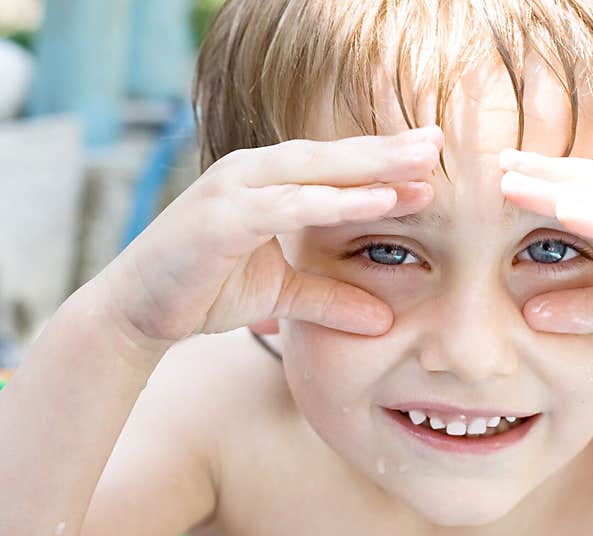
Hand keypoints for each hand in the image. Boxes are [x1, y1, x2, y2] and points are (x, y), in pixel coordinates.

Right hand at [97, 126, 442, 347]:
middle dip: (387, 150)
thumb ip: (331, 299)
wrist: (138, 312)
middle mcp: (251, 173)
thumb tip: (384, 320)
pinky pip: (284, 205)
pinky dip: (329, 202)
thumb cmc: (207, 289)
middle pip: (331, 156)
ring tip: (420, 166)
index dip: (383, 161)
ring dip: (368, 168)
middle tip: (439, 142)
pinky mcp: (219, 217)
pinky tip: (372, 201)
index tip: (433, 157)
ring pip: (311, 172)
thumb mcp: (283, 295)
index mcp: (267, 182)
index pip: (334, 166)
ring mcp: (232, 189)